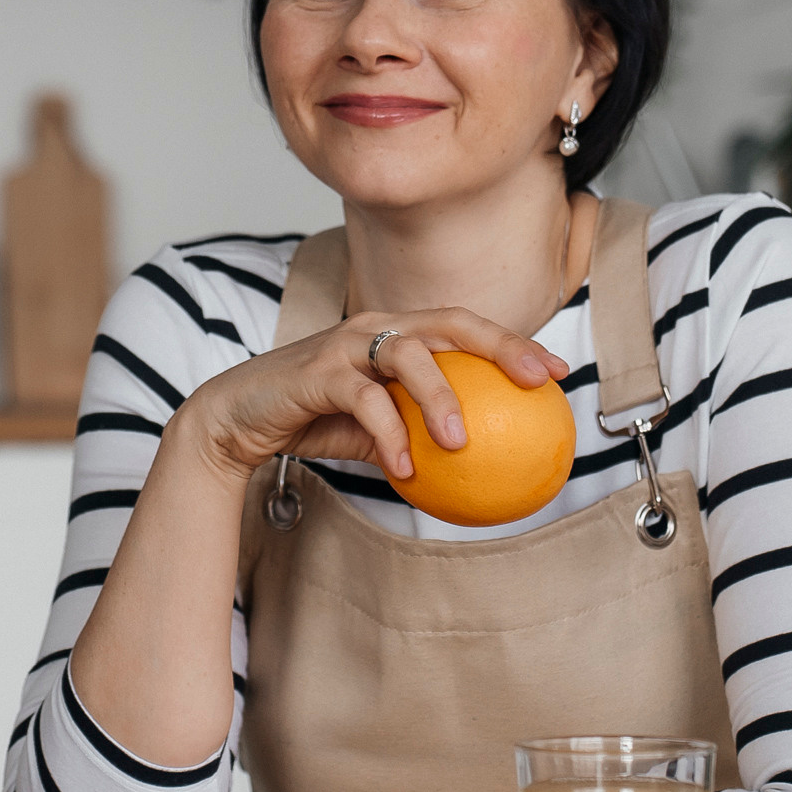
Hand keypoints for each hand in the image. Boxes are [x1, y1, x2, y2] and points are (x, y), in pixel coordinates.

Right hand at [179, 308, 566, 482]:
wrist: (237, 420)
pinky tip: (404, 468)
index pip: (463, 327)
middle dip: (498, 345)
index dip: (511, 343)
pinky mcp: (316, 369)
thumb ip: (417, 434)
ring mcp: (344, 343)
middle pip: (449, 322)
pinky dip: (389, 434)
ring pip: (409, 354)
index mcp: (395, 332)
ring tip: (462, 441)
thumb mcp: (375, 429)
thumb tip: (474, 467)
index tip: (554, 373)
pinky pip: (364, 399)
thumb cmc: (311, 420)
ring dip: (441, 398)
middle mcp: (374, 327)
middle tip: (534, 380)